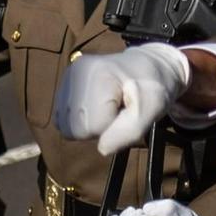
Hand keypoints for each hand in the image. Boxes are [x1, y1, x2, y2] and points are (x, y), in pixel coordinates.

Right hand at [52, 43, 190, 156]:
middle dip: (99, 127)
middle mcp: (75, 73)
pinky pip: (62, 119)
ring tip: (108, 105)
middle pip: (75, 129)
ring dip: (88, 124)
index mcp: (98, 75)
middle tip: (118, 109)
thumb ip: (130, 131)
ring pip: (66, 126)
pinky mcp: (64, 84)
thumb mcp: (152, 109)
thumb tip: (103, 149)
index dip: (112, 128)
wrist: (147, 66)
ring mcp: (67, 77)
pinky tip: (96, 105)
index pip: (93, 127)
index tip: (126, 111)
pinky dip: (79, 119)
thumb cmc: (151, 88)